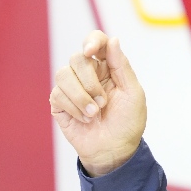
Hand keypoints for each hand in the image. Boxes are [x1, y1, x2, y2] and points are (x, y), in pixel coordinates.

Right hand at [49, 31, 145, 175]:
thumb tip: (114, 40)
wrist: (114, 150)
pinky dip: (74, 108)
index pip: (95, 41)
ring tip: (94, 113)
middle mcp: (87, 74)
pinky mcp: (59, 103)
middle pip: (77, 58)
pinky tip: (85, 119)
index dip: (91, 41)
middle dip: (90, 82)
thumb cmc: (127, 122)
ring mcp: (72, 88)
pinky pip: (57, 94)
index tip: (91, 51)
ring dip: (81, 97)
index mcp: (107, 67)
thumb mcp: (133, 93)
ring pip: (63, 74)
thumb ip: (122, 66)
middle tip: (102, 102)